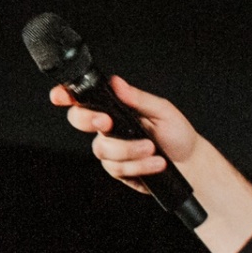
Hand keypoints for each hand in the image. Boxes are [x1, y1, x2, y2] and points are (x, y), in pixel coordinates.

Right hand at [50, 76, 200, 192]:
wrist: (190, 163)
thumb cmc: (177, 133)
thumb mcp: (162, 111)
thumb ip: (138, 98)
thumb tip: (117, 83)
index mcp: (115, 108)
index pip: (84, 99)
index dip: (66, 96)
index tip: (61, 97)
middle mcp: (108, 127)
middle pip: (79, 121)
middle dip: (89, 120)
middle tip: (108, 123)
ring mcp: (111, 149)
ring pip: (102, 149)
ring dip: (129, 150)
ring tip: (152, 149)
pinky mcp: (118, 170)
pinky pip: (117, 168)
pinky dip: (139, 166)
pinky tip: (156, 164)